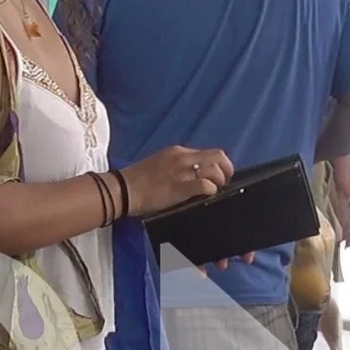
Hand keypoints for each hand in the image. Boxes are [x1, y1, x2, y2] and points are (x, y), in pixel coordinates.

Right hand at [117, 146, 231, 212]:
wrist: (122, 190)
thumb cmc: (138, 181)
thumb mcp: (160, 164)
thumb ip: (177, 166)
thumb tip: (193, 175)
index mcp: (178, 152)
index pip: (209, 153)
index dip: (219, 165)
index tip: (219, 177)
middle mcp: (183, 158)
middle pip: (218, 156)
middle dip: (226, 170)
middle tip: (224, 184)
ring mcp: (182, 172)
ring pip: (215, 170)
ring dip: (220, 182)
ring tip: (216, 192)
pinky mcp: (179, 188)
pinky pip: (205, 186)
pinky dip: (211, 191)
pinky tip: (208, 196)